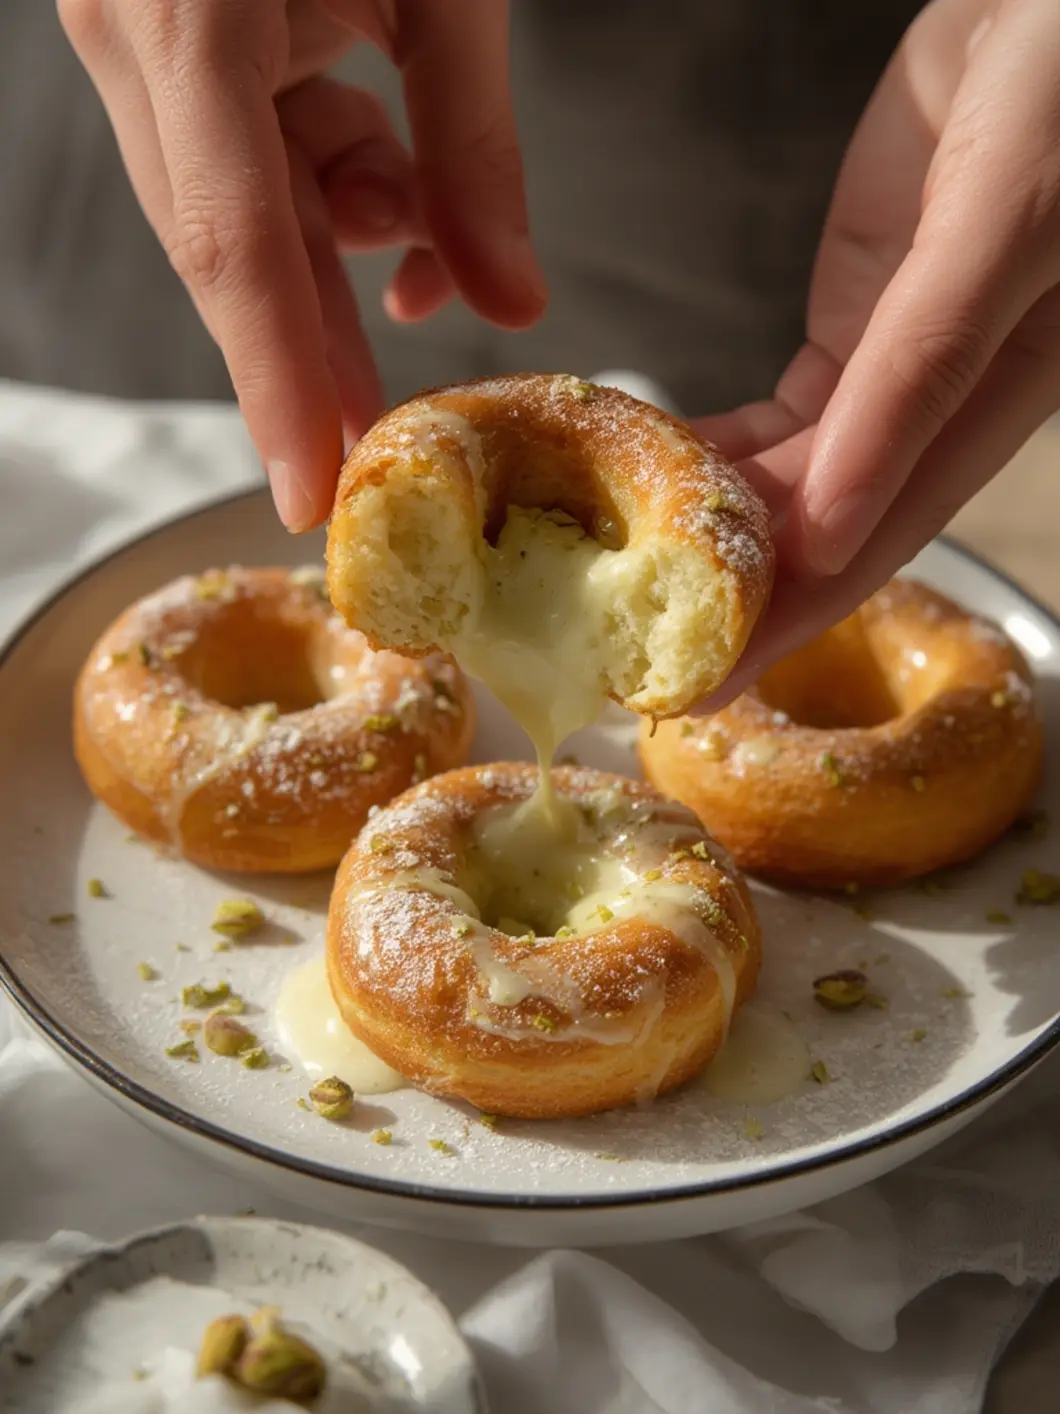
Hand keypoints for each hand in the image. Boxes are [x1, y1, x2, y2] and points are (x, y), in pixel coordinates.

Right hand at [59, 0, 545, 530]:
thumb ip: (472, 146)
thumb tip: (510, 300)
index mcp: (194, 13)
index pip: (234, 247)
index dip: (274, 383)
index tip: (308, 490)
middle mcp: (140, 35)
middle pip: (230, 248)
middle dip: (311, 354)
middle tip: (381, 452)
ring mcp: (142, 34)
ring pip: (241, 207)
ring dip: (338, 260)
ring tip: (426, 287)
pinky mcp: (171, 32)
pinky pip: (247, 153)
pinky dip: (328, 190)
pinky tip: (395, 204)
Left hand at [693, 0, 1059, 708]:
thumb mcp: (1001, 228)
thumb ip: (921, 375)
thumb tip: (830, 521)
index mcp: (992, 405)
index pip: (873, 544)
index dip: (786, 623)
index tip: (699, 685)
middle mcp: (941, 407)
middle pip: (824, 528)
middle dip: (732, 599)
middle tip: (634, 652)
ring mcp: (895, 365)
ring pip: (796, 474)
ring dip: (713, 526)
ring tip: (623, 575)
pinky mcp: (863, 317)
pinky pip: (781, 410)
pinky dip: (715, 443)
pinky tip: (653, 472)